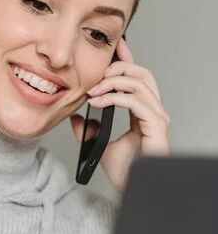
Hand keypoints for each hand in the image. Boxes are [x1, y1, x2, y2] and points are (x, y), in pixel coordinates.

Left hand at [70, 38, 170, 192]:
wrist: (132, 188)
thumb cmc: (125, 170)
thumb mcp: (100, 144)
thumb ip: (90, 129)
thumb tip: (77, 117)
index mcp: (142, 110)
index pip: (136, 77)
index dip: (126, 59)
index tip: (115, 45)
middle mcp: (152, 110)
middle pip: (141, 73)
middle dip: (117, 67)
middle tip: (96, 73)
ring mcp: (156, 117)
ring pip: (138, 83)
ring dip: (111, 82)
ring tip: (92, 90)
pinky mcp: (155, 126)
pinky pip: (135, 101)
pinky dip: (113, 97)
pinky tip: (97, 102)